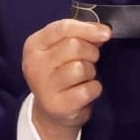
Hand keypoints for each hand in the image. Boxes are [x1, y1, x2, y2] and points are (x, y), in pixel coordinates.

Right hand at [22, 19, 111, 139]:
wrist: (51, 110)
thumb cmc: (60, 72)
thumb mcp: (60, 49)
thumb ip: (78, 36)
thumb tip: (103, 31)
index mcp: (34, 45)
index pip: (62, 28)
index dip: (88, 28)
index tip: (106, 32)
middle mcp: (34, 65)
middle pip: (74, 46)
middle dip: (91, 52)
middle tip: (90, 60)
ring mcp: (44, 86)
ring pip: (81, 68)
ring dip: (91, 72)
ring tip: (83, 78)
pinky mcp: (57, 105)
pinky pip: (88, 89)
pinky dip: (94, 89)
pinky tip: (85, 91)